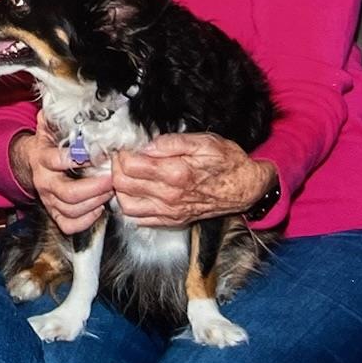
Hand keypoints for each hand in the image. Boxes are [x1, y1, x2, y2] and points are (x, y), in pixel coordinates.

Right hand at [10, 124, 113, 235]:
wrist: (30, 162)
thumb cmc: (48, 143)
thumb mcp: (49, 125)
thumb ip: (56, 116)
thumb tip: (63, 101)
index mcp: (43, 158)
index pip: (57, 160)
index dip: (77, 159)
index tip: (97, 154)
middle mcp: (44, 181)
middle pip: (68, 192)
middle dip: (95, 187)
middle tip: (112, 179)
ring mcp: (48, 200)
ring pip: (71, 210)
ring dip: (95, 202)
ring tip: (110, 191)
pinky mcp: (53, 213)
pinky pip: (68, 225)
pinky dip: (86, 220)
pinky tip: (98, 208)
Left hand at [111, 133, 277, 227]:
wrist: (245, 188)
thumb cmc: (227, 162)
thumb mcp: (203, 141)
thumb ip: (171, 142)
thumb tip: (146, 146)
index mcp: (175, 173)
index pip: (130, 166)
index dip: (122, 154)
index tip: (125, 148)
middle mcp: (170, 196)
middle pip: (123, 186)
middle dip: (116, 169)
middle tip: (123, 159)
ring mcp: (170, 212)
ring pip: (127, 206)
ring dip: (121, 190)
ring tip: (127, 175)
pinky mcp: (173, 221)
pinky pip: (140, 220)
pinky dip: (132, 207)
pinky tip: (137, 193)